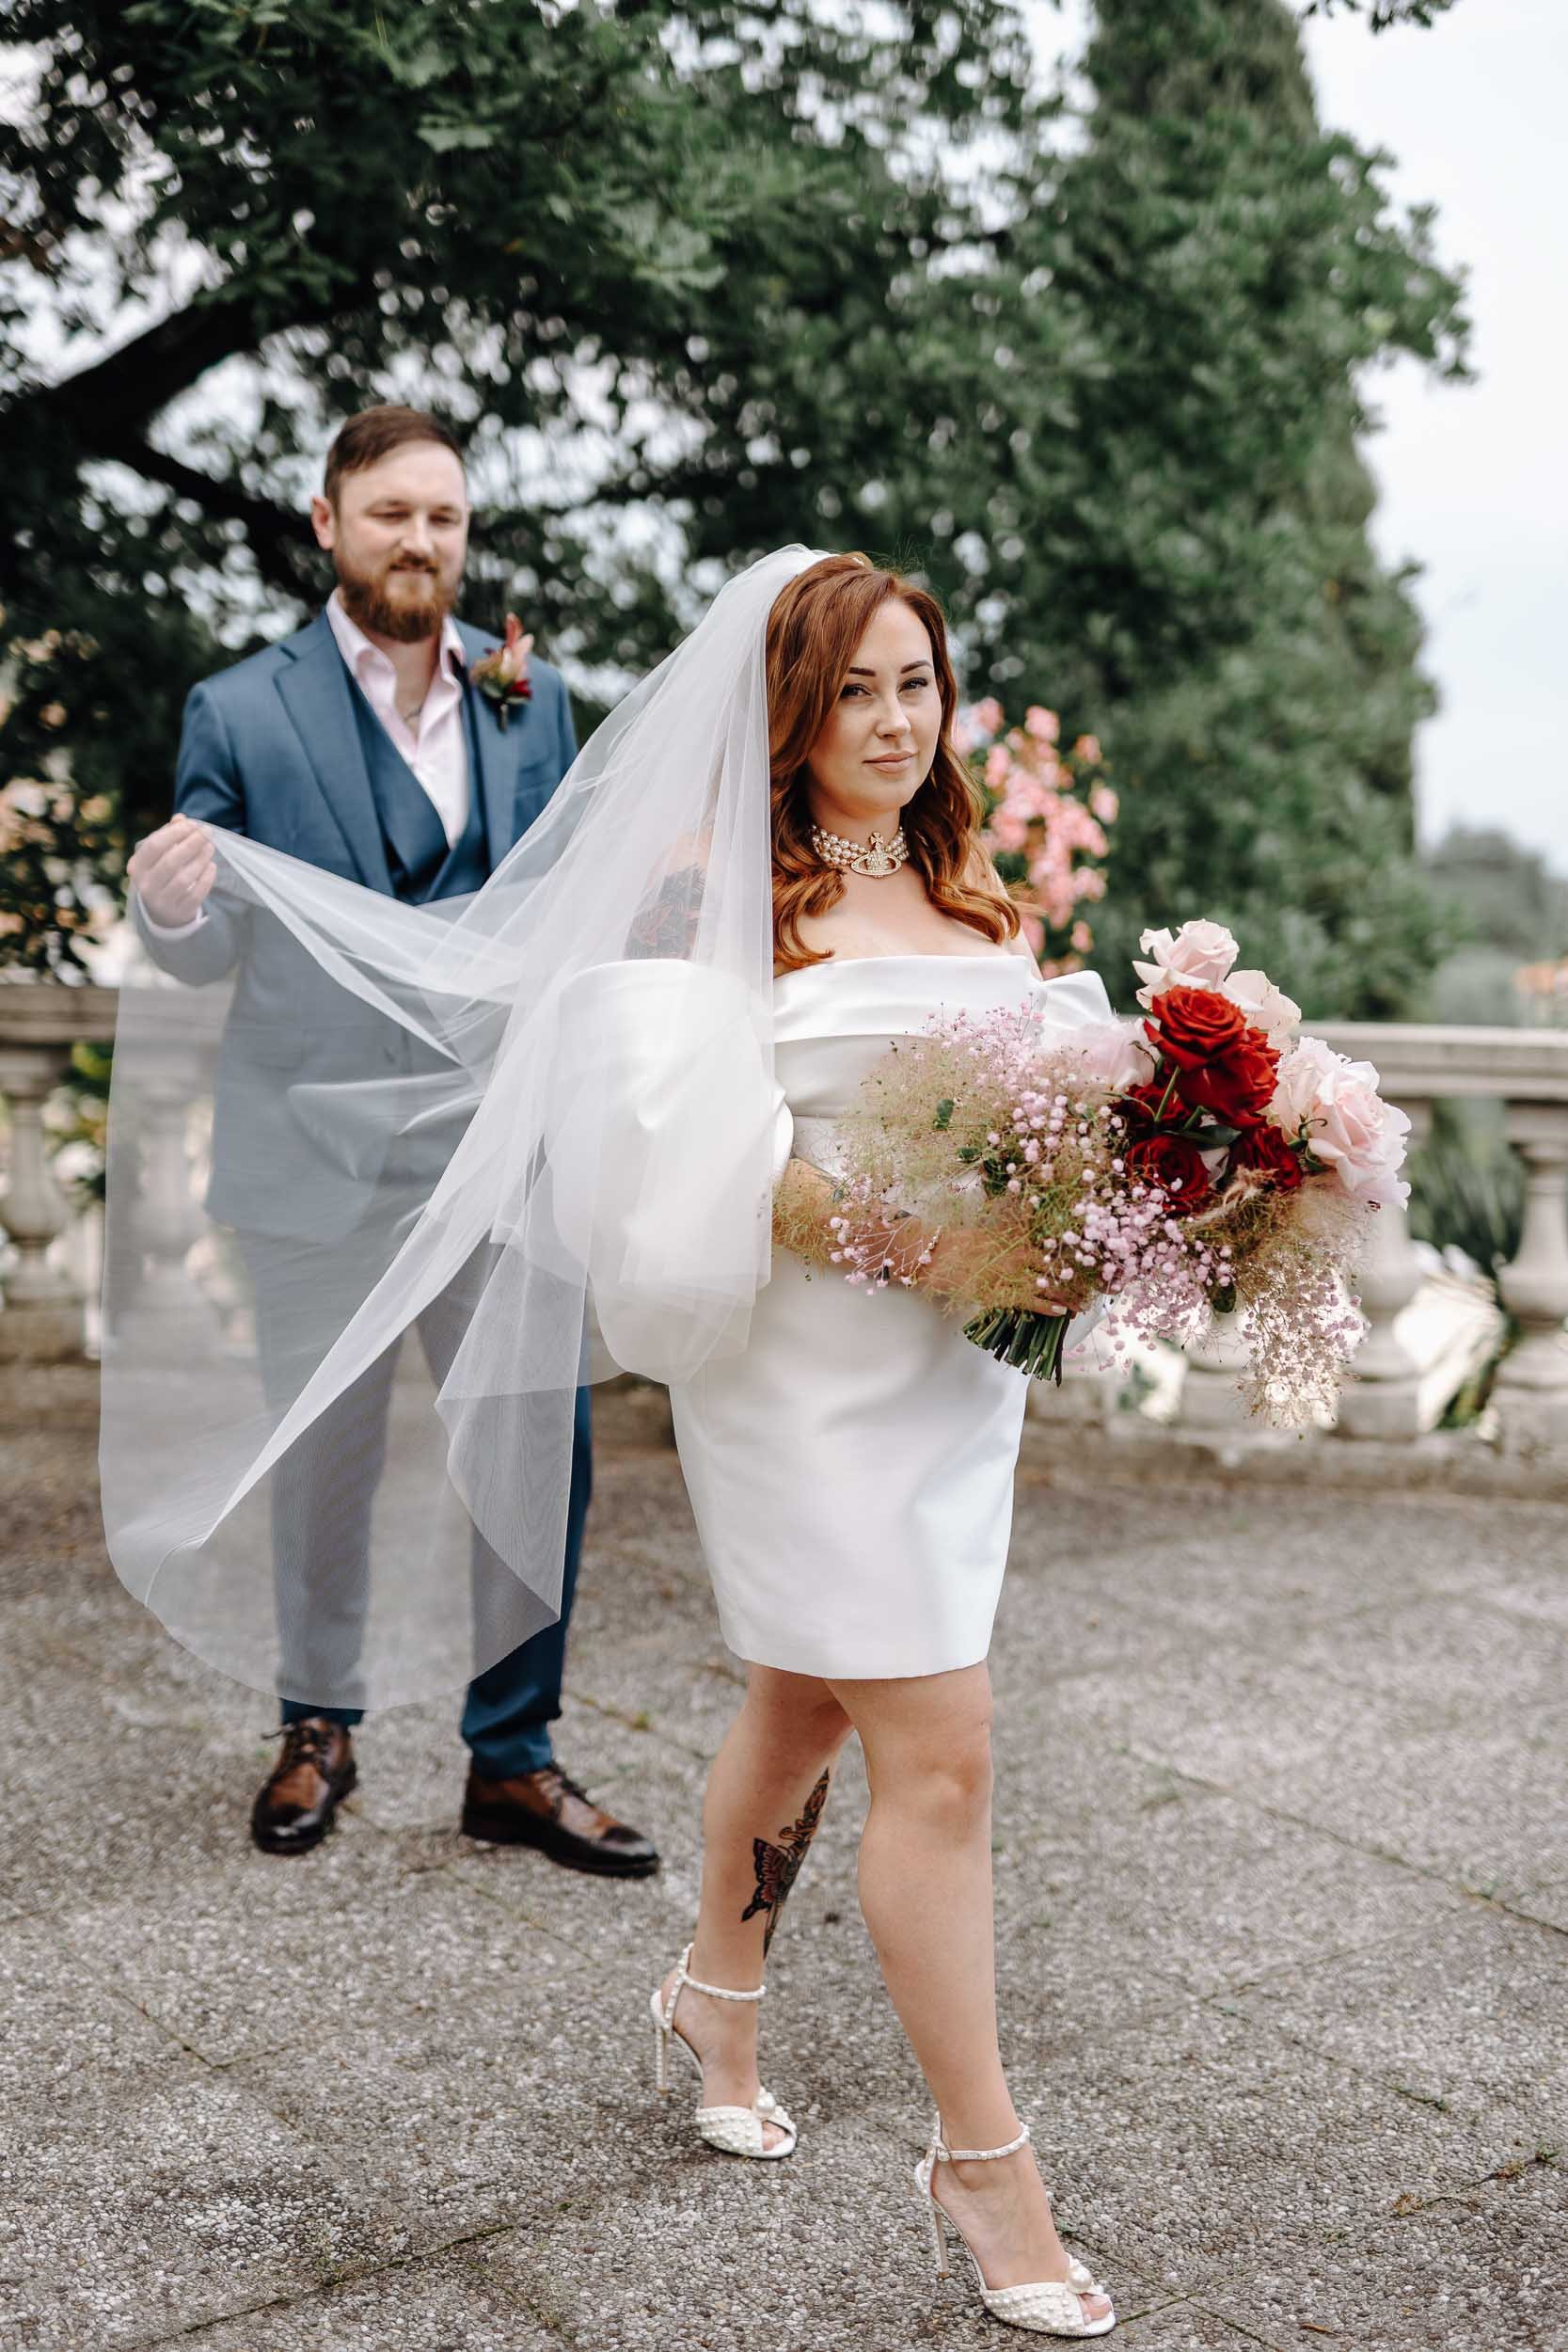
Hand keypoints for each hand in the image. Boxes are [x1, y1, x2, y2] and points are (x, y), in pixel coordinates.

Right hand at [127, 813, 216, 925]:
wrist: (162, 910)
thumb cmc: (161, 871)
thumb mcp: (159, 853)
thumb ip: (168, 834)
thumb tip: (180, 818)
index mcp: (137, 866)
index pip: (154, 845)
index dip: (175, 832)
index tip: (193, 824)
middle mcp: (146, 885)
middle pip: (170, 861)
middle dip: (191, 843)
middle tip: (207, 832)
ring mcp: (162, 900)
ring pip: (184, 879)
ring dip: (200, 860)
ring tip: (210, 847)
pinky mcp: (179, 911)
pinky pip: (195, 894)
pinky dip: (206, 878)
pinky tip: (212, 866)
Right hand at [918, 1224, 1073, 1316]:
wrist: (942, 1256)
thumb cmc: (967, 1243)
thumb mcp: (996, 1234)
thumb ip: (1017, 1235)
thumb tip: (1036, 1224)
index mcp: (1019, 1244)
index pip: (1054, 1254)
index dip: (1072, 1263)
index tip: (1086, 1269)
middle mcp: (1020, 1261)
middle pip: (1056, 1273)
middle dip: (1074, 1283)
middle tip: (1090, 1292)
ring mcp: (1012, 1278)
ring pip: (1048, 1289)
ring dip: (1067, 1298)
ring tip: (1080, 1306)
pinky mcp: (1001, 1294)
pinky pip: (1029, 1303)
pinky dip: (1046, 1307)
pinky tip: (1060, 1312)